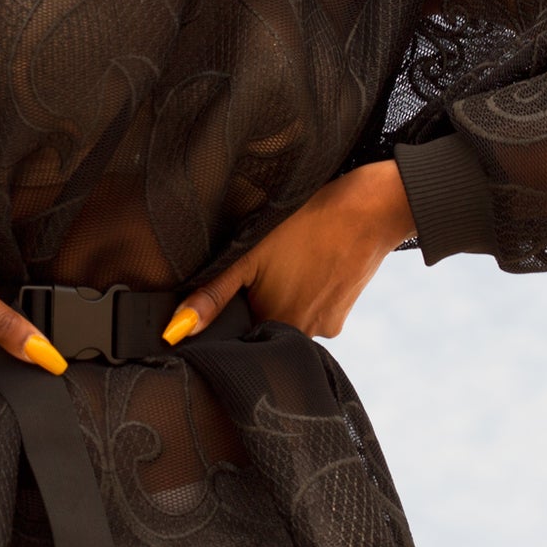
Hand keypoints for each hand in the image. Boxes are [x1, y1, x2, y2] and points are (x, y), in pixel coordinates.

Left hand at [163, 160, 415, 344]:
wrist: (370, 210)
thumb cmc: (307, 224)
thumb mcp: (250, 253)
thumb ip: (213, 293)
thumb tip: (177, 330)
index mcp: (273, 324)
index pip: (238, 331)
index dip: (233, 309)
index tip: (242, 281)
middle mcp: (301, 336)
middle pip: (264, 325)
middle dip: (259, 301)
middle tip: (269, 265)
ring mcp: (326, 328)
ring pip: (289, 317)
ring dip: (285, 295)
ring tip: (293, 261)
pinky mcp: (342, 315)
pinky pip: (314, 310)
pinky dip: (309, 291)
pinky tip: (312, 264)